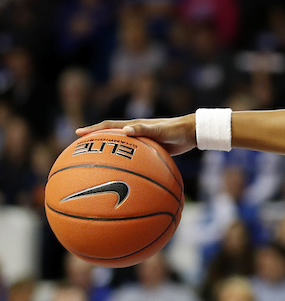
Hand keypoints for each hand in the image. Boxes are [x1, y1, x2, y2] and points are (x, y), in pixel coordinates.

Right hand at [76, 116, 197, 155]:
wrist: (191, 133)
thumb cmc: (176, 130)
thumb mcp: (160, 130)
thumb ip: (144, 129)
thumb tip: (126, 130)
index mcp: (134, 126)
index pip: (109, 126)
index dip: (93, 129)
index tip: (78, 133)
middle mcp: (135, 133)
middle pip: (111, 137)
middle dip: (95, 141)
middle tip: (80, 148)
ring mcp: (141, 142)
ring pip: (120, 148)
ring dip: (108, 153)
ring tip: (96, 163)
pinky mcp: (149, 150)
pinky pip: (132, 157)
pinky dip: (125, 163)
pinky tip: (122, 174)